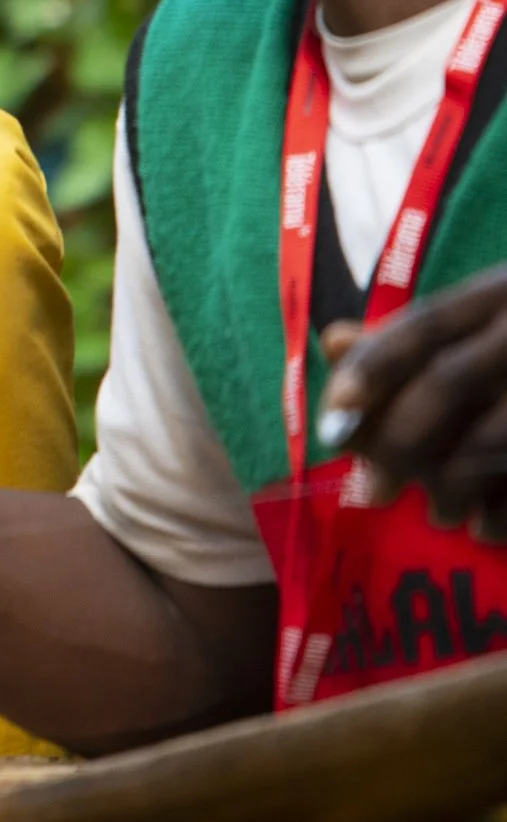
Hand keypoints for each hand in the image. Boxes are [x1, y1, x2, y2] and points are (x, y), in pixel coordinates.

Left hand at [319, 268, 506, 539]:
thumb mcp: (487, 321)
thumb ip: (414, 338)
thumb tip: (332, 341)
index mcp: (502, 292)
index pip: (426, 326)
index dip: (372, 371)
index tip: (331, 425)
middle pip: (449, 382)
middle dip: (401, 440)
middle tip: (372, 490)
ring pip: (493, 438)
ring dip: (452, 484)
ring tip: (437, 512)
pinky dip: (504, 511)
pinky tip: (488, 529)